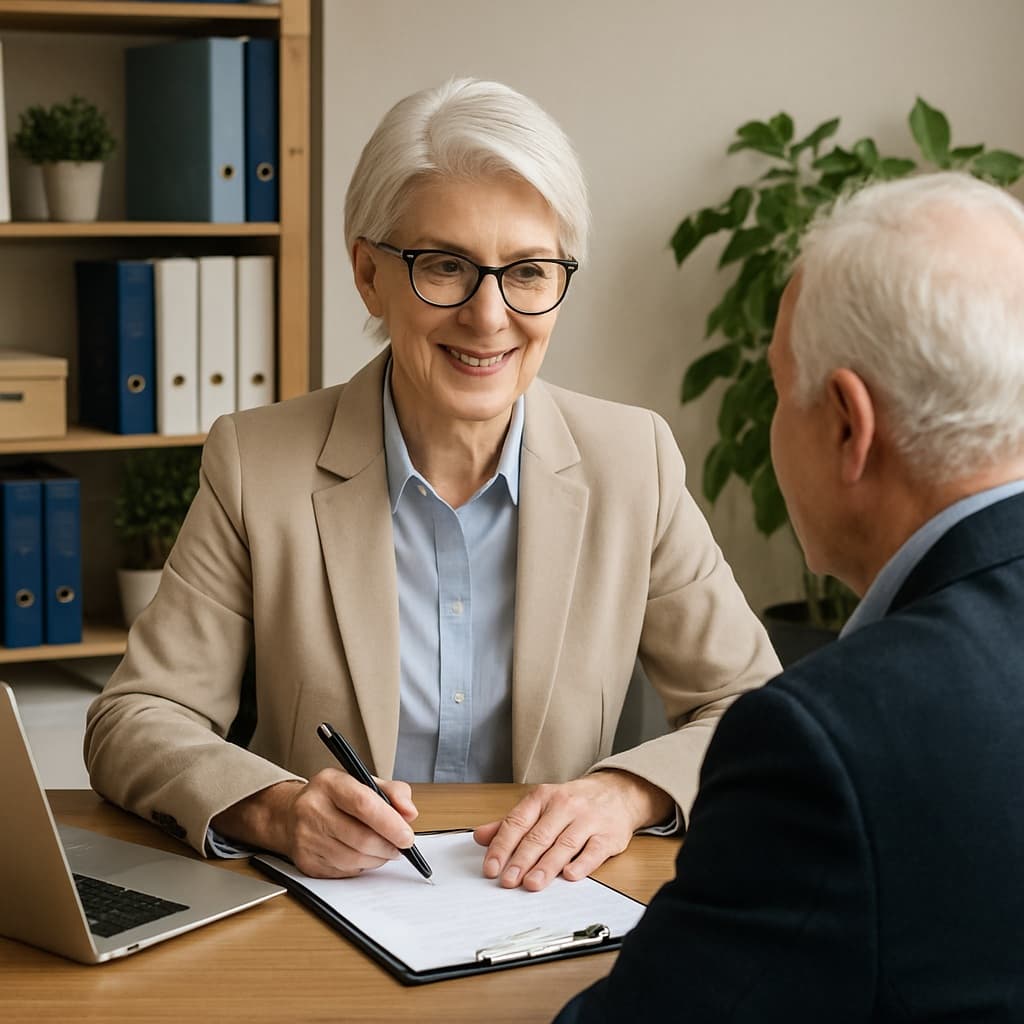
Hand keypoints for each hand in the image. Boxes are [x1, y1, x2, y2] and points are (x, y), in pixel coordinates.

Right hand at [212, 770, 418, 877]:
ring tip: (384, 849)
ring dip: (378, 858)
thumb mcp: (363, 782)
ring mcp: (306, 838)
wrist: (290, 814)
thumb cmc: (333, 798)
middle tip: (401, 845)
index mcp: (329, 783)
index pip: (363, 804)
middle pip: (361, 838)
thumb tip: (410, 813)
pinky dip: (361, 866)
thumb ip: (393, 792)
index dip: (390, 823)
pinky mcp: (306, 862)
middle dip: (388, 846)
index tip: (407, 836)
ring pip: (354, 859)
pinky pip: (344, 872)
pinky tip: (363, 855)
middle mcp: (312, 809)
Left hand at [472, 771, 672, 891]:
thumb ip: (511, 823)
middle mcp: (564, 806)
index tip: (491, 867)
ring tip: (531, 884)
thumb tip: (480, 837)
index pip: (517, 822)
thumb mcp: (540, 804)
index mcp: (543, 797)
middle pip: (539, 836)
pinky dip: (582, 864)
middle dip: (521, 860)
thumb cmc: (573, 802)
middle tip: (508, 881)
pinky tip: (569, 876)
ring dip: (547, 866)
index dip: (502, 846)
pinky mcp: (608, 835)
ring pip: (564, 844)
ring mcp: (588, 820)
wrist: (617, 791)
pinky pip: (594, 850)